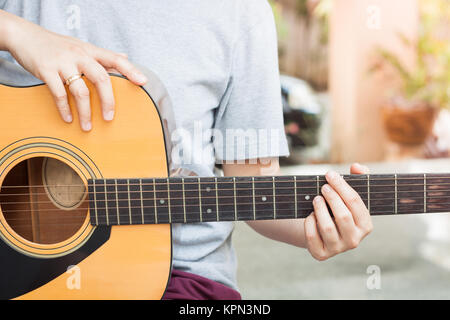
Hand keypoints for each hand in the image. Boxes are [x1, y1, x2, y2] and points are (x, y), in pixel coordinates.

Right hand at [5, 15, 146, 130]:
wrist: (25, 36)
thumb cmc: (58, 45)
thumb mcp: (82, 45)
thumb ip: (103, 54)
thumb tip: (125, 56)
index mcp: (90, 50)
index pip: (115, 59)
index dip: (131, 70)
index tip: (143, 82)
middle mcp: (79, 55)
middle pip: (101, 78)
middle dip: (108, 101)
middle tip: (109, 118)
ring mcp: (63, 62)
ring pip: (80, 91)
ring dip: (85, 112)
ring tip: (87, 126)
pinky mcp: (46, 70)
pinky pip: (59, 94)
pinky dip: (65, 109)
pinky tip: (69, 119)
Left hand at [304, 163, 372, 260]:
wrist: (320, 231)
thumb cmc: (337, 208)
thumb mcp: (348, 193)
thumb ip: (358, 176)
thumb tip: (356, 167)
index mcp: (366, 226)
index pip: (356, 203)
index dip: (342, 186)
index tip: (330, 175)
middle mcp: (354, 240)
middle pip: (343, 216)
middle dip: (332, 197)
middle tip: (323, 187)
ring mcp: (337, 249)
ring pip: (327, 227)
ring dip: (319, 209)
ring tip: (316, 199)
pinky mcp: (320, 254)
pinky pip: (312, 236)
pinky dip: (309, 222)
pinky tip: (310, 215)